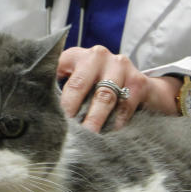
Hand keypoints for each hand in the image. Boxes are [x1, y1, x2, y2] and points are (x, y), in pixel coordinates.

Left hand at [57, 46, 181, 131]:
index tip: (47, 112)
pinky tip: (109, 132)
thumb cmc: (102, 89)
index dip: (51, 92)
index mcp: (77, 55)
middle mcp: (97, 56)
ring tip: (87, 136)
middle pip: (78, 83)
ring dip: (94, 118)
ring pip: (103, 96)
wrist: (143, 90)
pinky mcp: (138, 81)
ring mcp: (119, 66)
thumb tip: (46, 116)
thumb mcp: (83, 86)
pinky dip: (116, 121)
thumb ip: (65, 94)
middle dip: (71, 108)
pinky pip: (124, 105)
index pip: (57, 68)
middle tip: (66, 129)